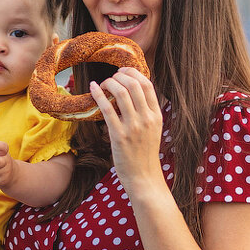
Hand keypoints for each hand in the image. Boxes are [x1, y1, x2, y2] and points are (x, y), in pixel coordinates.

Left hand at [90, 68, 163, 189]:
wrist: (144, 177)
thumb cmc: (145, 154)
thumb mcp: (153, 130)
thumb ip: (145, 113)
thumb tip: (130, 94)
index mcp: (157, 116)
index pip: (147, 85)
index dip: (134, 73)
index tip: (123, 71)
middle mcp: (147, 119)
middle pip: (134, 85)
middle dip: (120, 75)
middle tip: (112, 77)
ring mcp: (133, 127)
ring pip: (121, 93)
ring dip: (110, 83)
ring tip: (103, 83)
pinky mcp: (119, 136)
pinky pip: (107, 109)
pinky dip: (98, 94)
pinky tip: (93, 88)